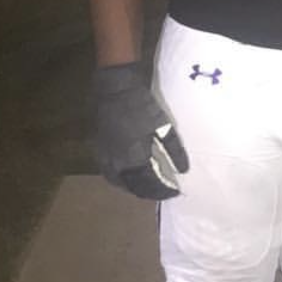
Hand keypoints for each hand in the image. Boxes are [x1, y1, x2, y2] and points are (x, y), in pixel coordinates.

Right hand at [94, 63, 188, 199]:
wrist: (113, 89)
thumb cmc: (141, 106)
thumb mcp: (163, 126)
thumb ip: (174, 149)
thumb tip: (184, 170)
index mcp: (133, 159)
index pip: (150, 184)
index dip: (163, 191)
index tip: (174, 192)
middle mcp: (116, 164)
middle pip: (133, 187)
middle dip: (149, 192)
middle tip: (162, 192)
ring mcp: (104, 158)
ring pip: (118, 182)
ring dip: (133, 188)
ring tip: (147, 188)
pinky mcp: (98, 150)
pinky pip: (108, 173)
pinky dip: (120, 180)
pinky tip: (128, 176)